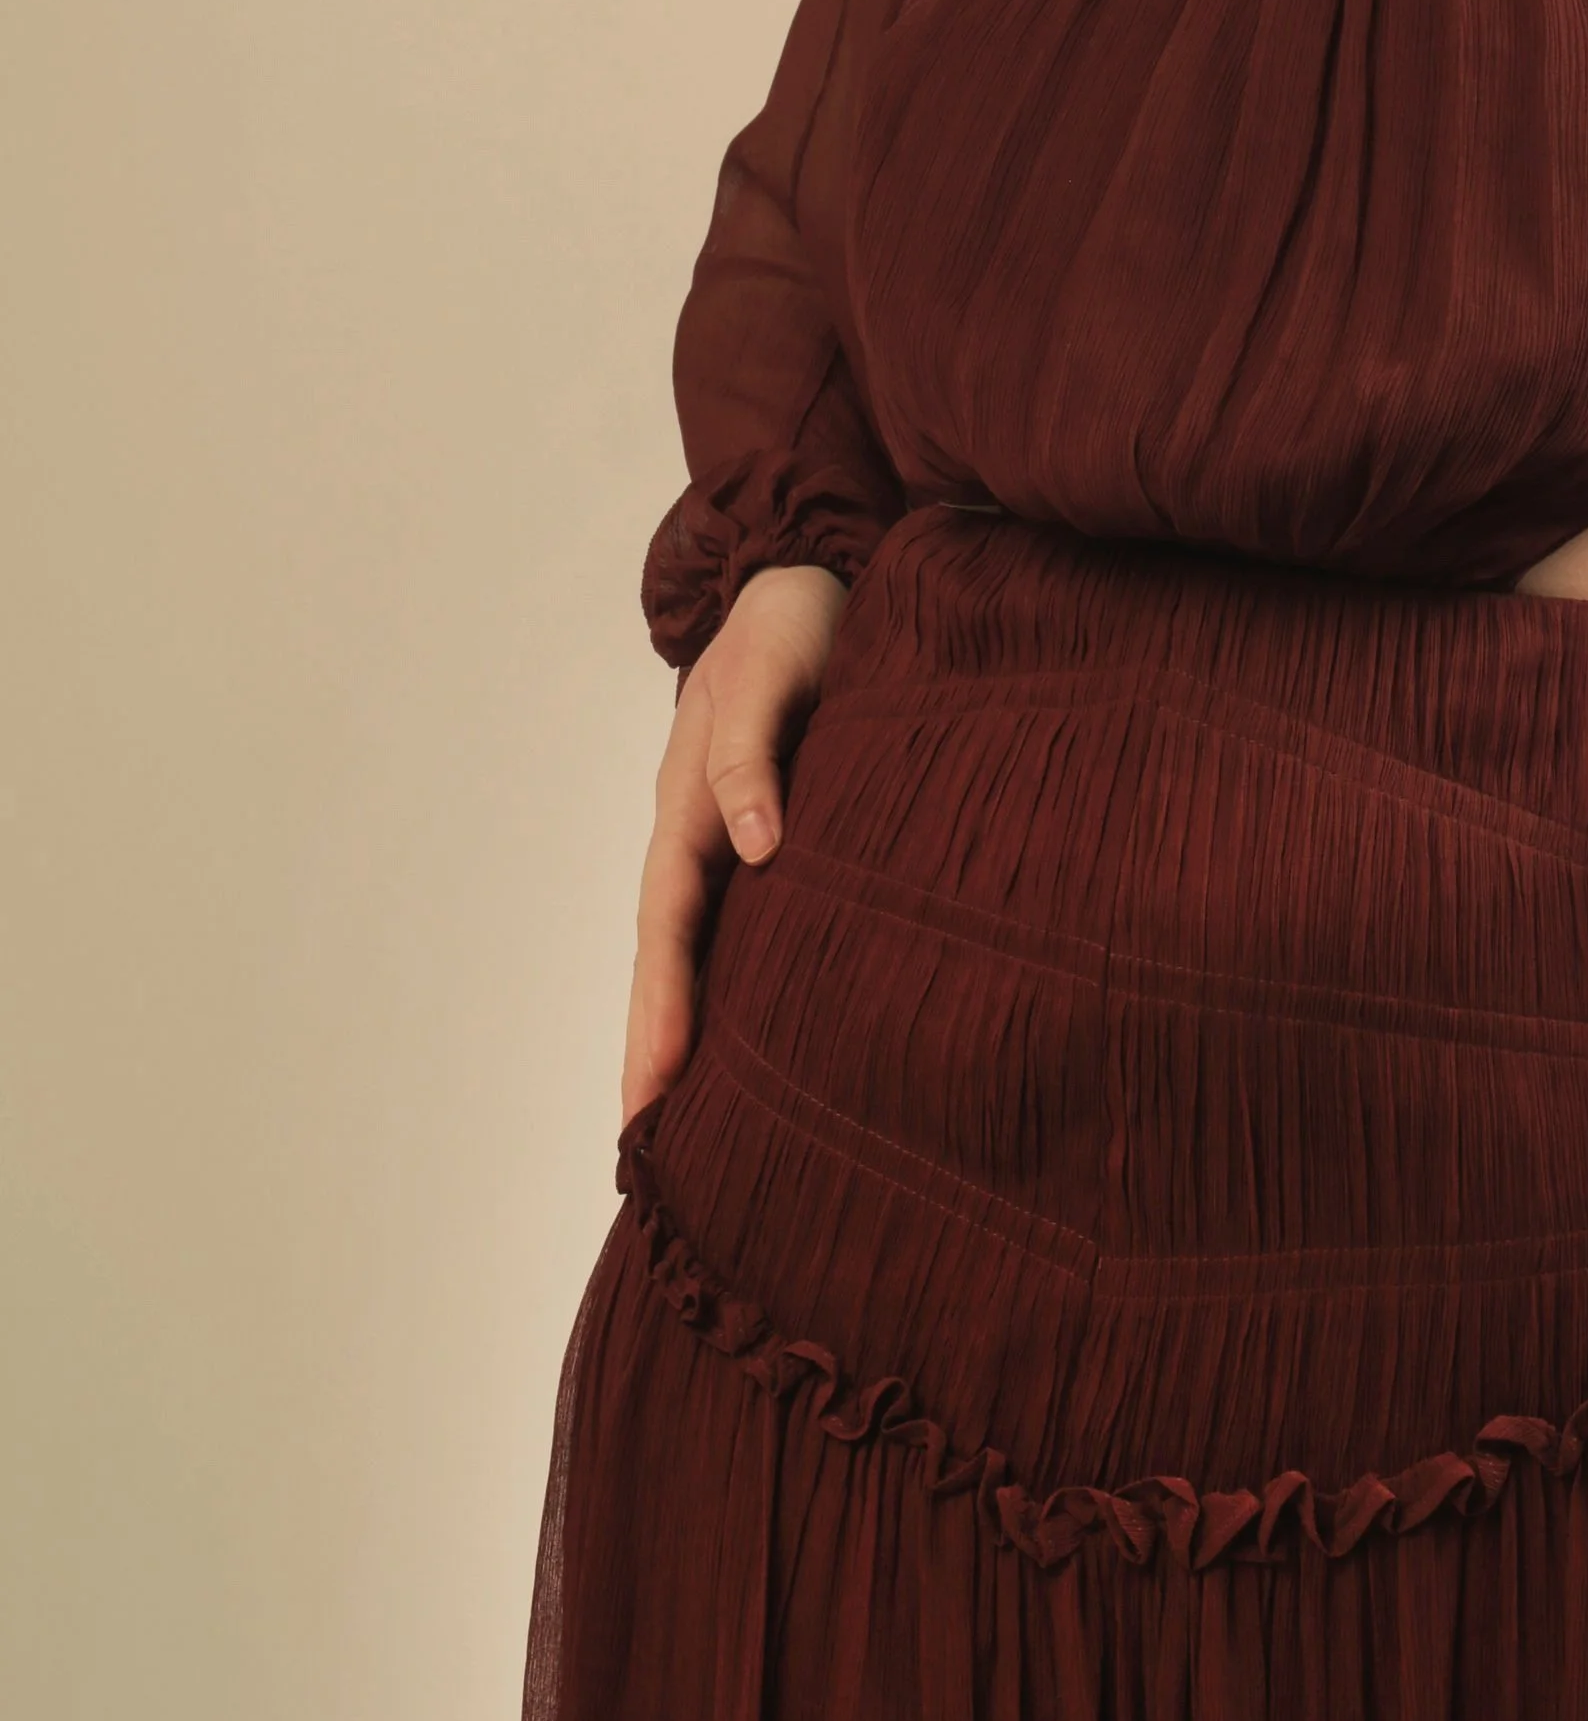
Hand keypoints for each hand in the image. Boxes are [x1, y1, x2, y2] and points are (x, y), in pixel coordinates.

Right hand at [620, 562, 848, 1126]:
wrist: (810, 579)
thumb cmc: (795, 623)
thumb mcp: (772, 670)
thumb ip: (754, 752)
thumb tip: (757, 845)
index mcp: (690, 803)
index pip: (670, 924)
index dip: (663, 1006)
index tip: (658, 1085)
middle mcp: (701, 834)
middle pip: (669, 956)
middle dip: (653, 1046)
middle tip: (644, 1141)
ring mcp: (729, 840)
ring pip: (698, 950)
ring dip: (683, 1028)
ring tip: (679, 1119)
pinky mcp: (772, 839)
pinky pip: (742, 926)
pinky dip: (730, 987)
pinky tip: (747, 1041)